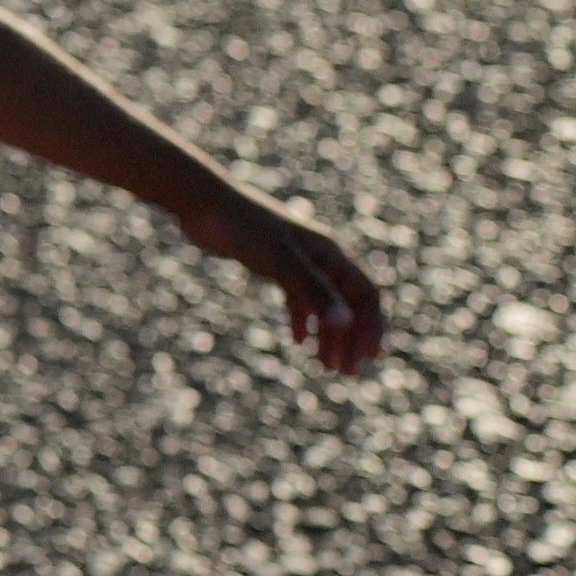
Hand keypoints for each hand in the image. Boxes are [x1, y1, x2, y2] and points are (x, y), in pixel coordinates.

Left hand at [180, 188, 386, 372]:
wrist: (203, 203)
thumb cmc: (244, 228)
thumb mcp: (280, 262)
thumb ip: (313, 291)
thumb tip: (346, 323)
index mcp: (330, 254)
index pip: (365, 295)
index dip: (372, 326)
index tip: (370, 358)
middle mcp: (319, 257)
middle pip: (347, 303)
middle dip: (349, 339)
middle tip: (345, 373)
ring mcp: (296, 260)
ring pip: (322, 303)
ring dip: (327, 334)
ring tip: (324, 365)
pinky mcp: (273, 263)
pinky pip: (297, 296)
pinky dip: (301, 319)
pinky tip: (297, 341)